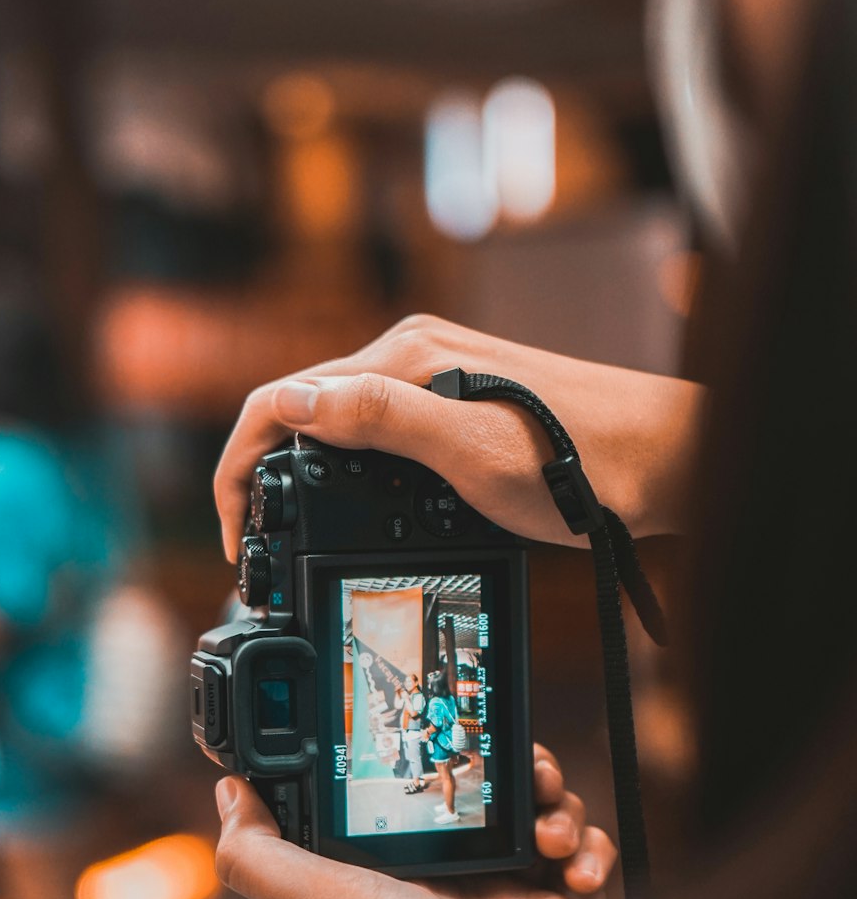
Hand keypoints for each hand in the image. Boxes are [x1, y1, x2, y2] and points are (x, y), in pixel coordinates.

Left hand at [213, 746, 615, 898]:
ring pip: (551, 808)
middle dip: (517, 764)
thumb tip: (229, 793)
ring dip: (557, 803)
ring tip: (546, 833)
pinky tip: (572, 870)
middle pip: (500, 785)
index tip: (452, 730)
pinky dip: (592, 849)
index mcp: (412, 863)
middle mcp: (468, 873)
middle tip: (521, 768)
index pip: (430, 785)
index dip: (444, 752)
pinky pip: (593, 853)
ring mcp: (523, 890)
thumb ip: (258, 854)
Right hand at [214, 313, 701, 561]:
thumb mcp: (470, 450)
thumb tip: (292, 404)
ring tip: (287, 532)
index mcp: (405, 356)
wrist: (663, 462)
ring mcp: (437, 377)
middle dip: (262, 472)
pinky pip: (377, 431)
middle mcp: (414, 355)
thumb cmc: (581, 461)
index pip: (284, 396)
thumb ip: (380, 418)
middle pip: (304, 407)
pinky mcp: (457, 403)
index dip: (240, 463)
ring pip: (339, 422)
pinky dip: (347, 470)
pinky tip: (353, 508)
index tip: (234, 531)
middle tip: (252, 544)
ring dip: (303, 472)